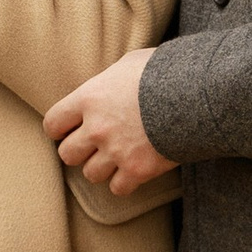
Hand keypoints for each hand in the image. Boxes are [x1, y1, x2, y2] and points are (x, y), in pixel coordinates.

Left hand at [43, 47, 174, 195]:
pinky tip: (134, 170)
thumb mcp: (131, 63)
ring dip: (102, 167)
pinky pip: (118, 188)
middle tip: (94, 145)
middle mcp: (96, 128)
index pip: (53, 123)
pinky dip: (125, 182)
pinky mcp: (138, 170)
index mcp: (89, 98)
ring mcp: (116, 152)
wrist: (198, 94)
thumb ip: (111, 78)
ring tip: (117, 157)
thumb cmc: (165, 71)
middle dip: (79, 150)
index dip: (59, 129)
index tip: (69, 129)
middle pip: (67, 154)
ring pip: (91, 174)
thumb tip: (110, 83)